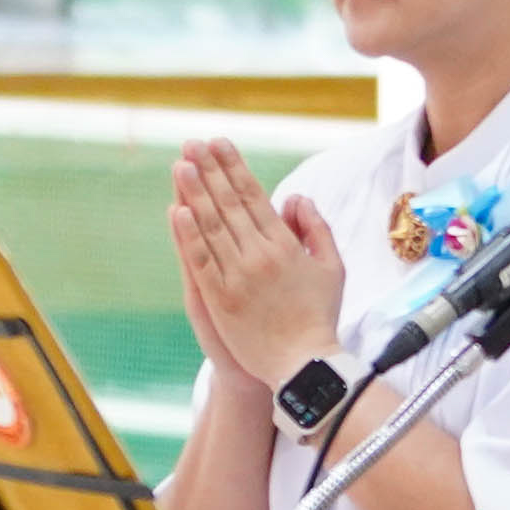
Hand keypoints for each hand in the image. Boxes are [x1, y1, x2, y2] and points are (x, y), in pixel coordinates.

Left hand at [172, 141, 341, 390]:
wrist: (304, 365)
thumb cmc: (320, 316)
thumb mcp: (332, 268)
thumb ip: (316, 229)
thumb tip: (295, 197)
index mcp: (286, 245)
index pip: (254, 196)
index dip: (234, 167)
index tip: (220, 143)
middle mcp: (260, 256)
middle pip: (229, 205)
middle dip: (210, 171)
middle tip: (193, 144)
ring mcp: (238, 278)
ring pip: (212, 227)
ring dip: (195, 194)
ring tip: (182, 165)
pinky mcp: (221, 300)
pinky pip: (201, 262)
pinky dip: (188, 236)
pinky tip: (177, 211)